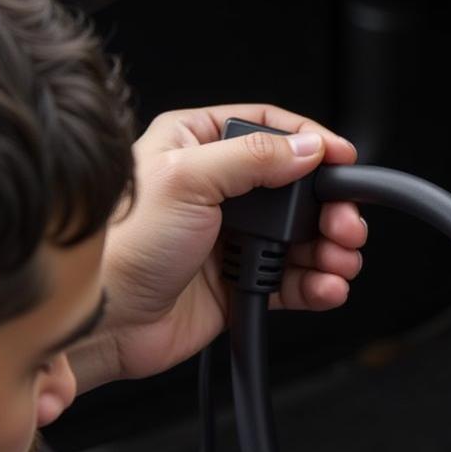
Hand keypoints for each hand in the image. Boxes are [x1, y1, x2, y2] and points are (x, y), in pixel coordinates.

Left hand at [72, 104, 365, 391]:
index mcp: (198, 147)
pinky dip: (317, 284)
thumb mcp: (187, 179)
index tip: (343, 159)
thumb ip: (252, 158)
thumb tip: (306, 148)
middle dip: (330, 209)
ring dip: (330, 251)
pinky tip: (326, 286)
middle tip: (346, 225)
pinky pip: (294, 280)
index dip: (310, 141)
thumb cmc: (122, 245)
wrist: (104, 322)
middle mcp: (219, 191)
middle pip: (297, 189)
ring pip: (302, 238)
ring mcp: (233, 239)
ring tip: (340, 261)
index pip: (269, 129)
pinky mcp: (242, 282)